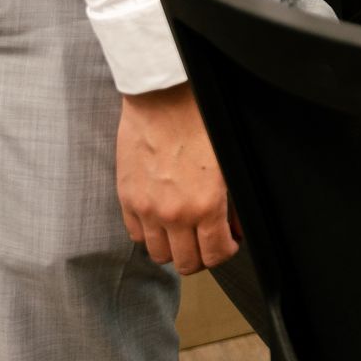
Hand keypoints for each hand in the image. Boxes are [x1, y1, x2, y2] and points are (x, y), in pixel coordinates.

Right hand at [116, 83, 239, 274]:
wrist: (165, 97)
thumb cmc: (202, 121)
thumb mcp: (229, 163)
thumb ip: (232, 202)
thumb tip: (234, 226)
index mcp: (205, 205)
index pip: (215, 255)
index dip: (226, 251)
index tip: (228, 241)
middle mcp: (173, 214)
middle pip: (185, 263)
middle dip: (202, 255)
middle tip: (208, 239)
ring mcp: (146, 208)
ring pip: (158, 254)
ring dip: (174, 247)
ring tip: (185, 231)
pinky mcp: (126, 197)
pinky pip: (136, 234)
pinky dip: (150, 233)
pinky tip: (162, 218)